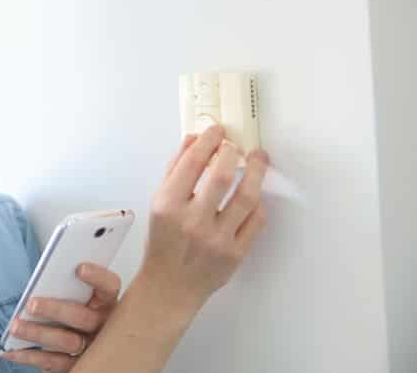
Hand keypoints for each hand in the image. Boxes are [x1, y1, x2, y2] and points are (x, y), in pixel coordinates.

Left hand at [0, 262, 120, 371]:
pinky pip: (54, 363)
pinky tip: (10, 351)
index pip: (109, 286)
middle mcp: (103, 325)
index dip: (97, 277)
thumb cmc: (77, 310)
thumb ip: (67, 287)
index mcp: (106, 302)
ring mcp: (92, 347)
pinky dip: (29, 357)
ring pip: (67, 342)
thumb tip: (41, 279)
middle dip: (55, 310)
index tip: (79, 269)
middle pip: (82, 318)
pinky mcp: (78, 365)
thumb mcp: (79, 297)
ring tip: (15, 327)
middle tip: (31, 305)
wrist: (86, 343)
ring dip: (38, 334)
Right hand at [139, 124, 269, 306]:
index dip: (207, 141)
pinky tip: (254, 194)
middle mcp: (192, 222)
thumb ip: (175, 170)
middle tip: (236, 145)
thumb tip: (194, 140)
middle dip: (232, 152)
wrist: (170, 286)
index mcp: (167, 207)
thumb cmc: (163, 244)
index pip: (190, 164)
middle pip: (221, 176)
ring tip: (258, 159)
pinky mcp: (235, 254)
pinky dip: (257, 203)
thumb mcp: (158, 204)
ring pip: (247, 197)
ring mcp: (216, 239)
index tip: (215, 131)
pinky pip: (256, 221)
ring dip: (256, 172)